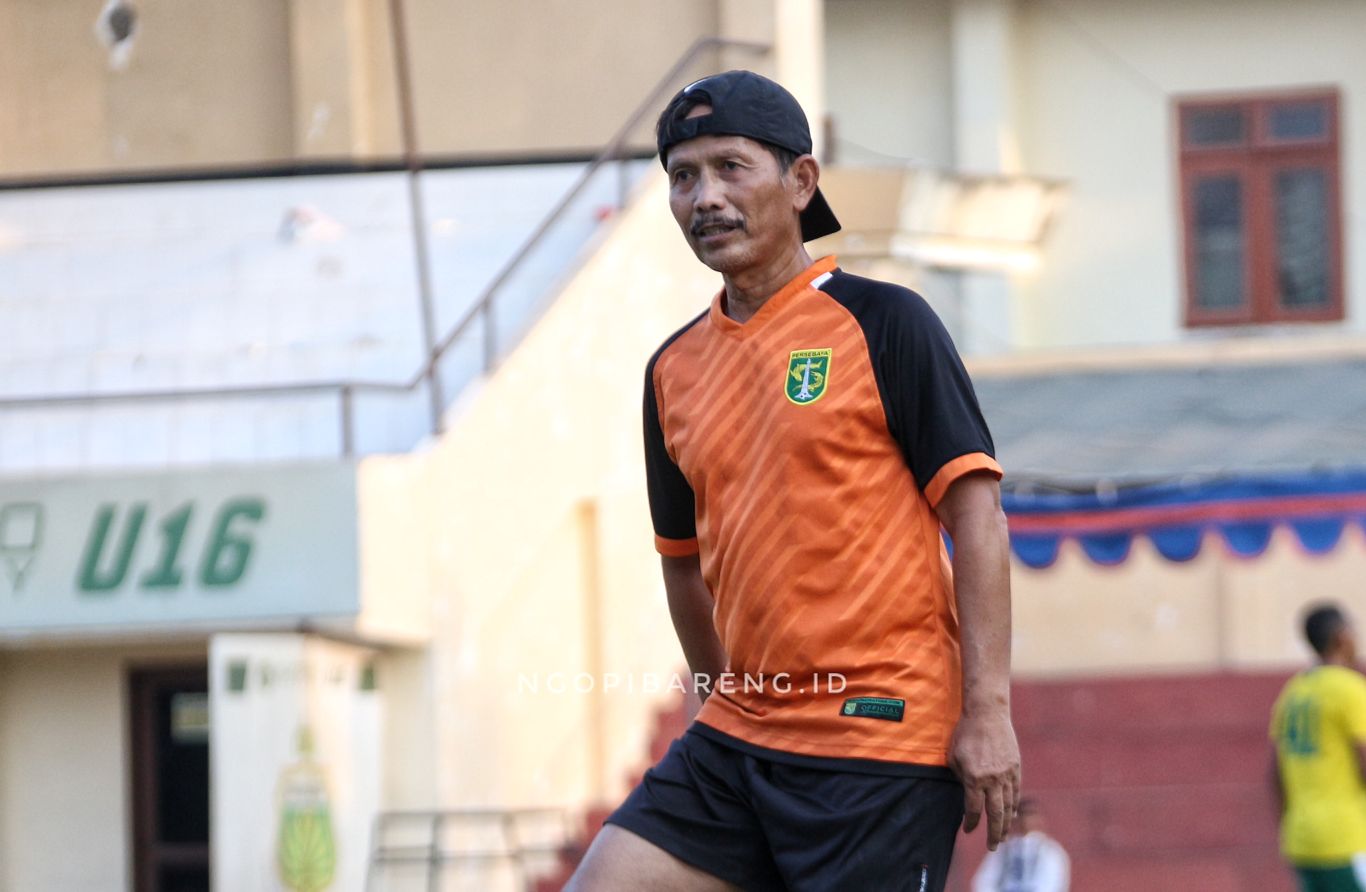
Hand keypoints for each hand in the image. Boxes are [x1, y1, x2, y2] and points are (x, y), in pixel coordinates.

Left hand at [948, 706, 1020, 850]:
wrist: (987, 713)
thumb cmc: (965, 734)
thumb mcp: (954, 757)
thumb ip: (960, 778)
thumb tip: (967, 795)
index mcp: (974, 778)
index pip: (973, 809)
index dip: (970, 823)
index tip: (967, 830)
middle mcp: (992, 779)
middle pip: (995, 815)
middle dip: (993, 834)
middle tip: (991, 847)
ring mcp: (1006, 774)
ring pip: (1008, 806)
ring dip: (1005, 824)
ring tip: (1003, 837)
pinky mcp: (1015, 768)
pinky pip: (1015, 792)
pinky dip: (1013, 806)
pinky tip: (1011, 816)